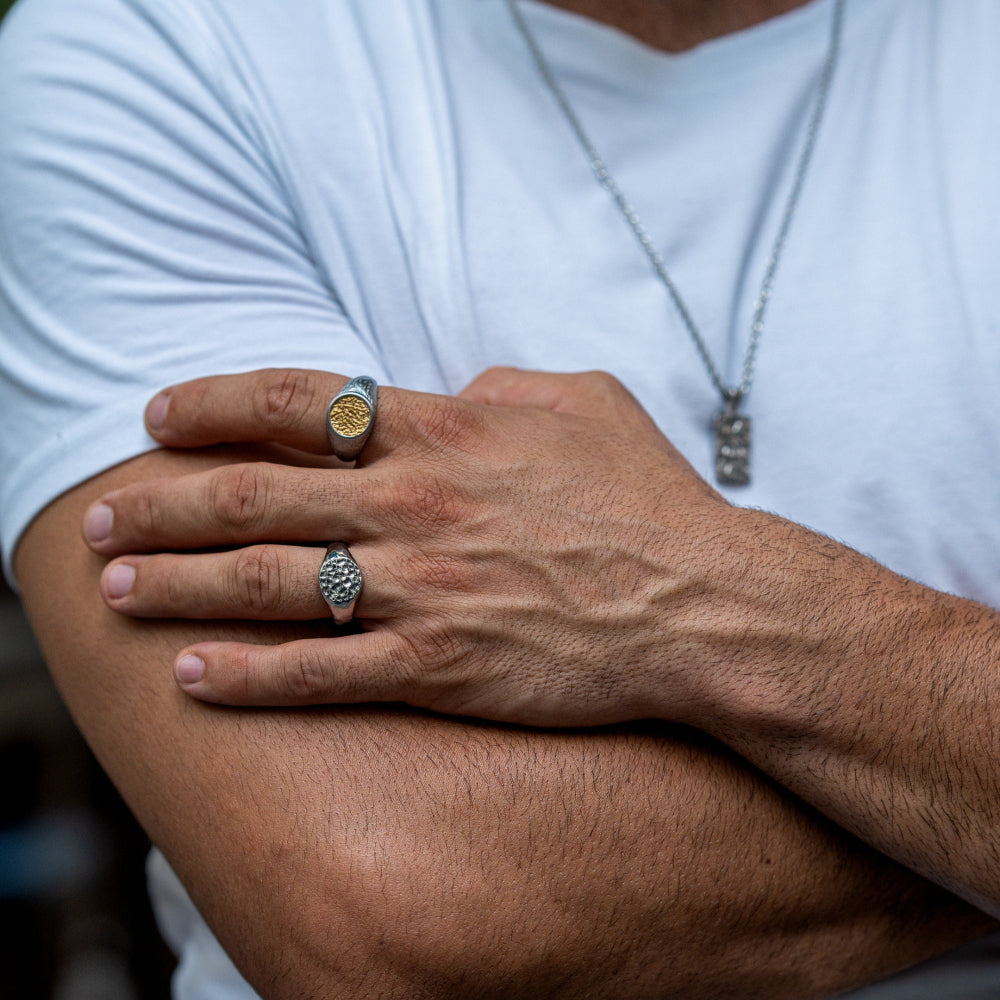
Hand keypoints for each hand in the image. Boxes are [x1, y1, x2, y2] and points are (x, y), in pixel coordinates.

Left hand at [83, 367, 736, 725]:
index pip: (296, 403)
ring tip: (115, 592)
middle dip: (160, 506)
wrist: (703, 604)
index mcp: (444, 433)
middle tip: (99, 519)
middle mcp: (413, 506)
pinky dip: (248, 677)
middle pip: (252, 496)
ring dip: (178, 587)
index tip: (158, 417)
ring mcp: (420, 590)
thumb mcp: (584, 401)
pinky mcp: (438, 667)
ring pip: (265, 584)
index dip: (212, 405)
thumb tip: (454, 385)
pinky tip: (194, 678)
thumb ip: (503, 383)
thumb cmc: (648, 499)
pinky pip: (320, 675)